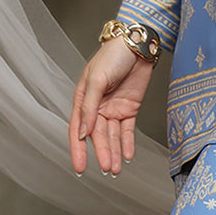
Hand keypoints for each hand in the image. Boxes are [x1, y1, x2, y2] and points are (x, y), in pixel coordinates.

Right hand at [69, 36, 155, 176]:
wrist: (137, 45)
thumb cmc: (112, 56)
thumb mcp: (97, 79)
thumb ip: (90, 107)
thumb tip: (83, 132)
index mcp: (83, 100)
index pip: (78, 129)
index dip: (78, 149)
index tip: (79, 167)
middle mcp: (97, 107)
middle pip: (97, 136)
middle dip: (102, 153)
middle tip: (107, 169)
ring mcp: (114, 109)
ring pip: (112, 136)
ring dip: (114, 152)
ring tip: (117, 169)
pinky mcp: (130, 108)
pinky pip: (127, 130)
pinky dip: (127, 143)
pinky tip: (127, 156)